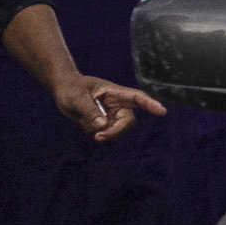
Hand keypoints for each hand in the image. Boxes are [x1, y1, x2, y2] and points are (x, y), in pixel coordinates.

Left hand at [45, 67, 159, 143]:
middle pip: (128, 121)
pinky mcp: (104, 123)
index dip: (150, 104)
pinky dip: (96, 133)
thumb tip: (103, 126)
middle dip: (116, 131)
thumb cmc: (71, 87)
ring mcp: (111, 115)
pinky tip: (84, 122)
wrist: (63, 90)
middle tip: (98, 137)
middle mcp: (117, 105)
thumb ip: (89, 111)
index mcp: (115, 93)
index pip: (137, 98)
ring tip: (85, 123)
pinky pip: (105, 134)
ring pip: (116, 130)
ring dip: (103, 133)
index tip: (162, 112)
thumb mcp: (76, 97)